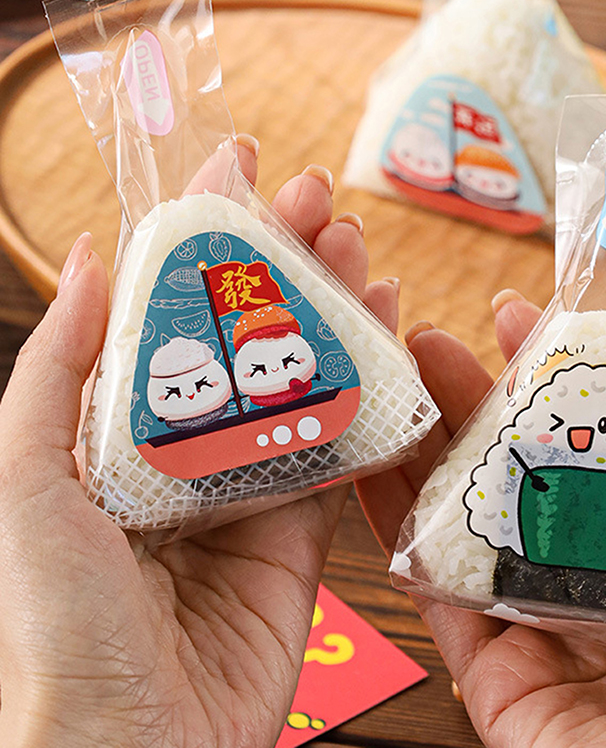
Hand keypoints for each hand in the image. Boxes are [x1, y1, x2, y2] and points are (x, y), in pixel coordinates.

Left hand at [0, 142, 397, 747]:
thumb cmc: (59, 621)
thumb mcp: (31, 478)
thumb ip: (61, 367)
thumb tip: (87, 256)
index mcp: (120, 428)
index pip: (171, 308)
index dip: (204, 234)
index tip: (235, 167)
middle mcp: (188, 448)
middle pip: (248, 333)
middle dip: (282, 257)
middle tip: (316, 198)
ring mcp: (251, 484)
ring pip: (305, 375)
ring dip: (333, 305)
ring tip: (355, 246)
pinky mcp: (303, 529)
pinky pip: (343, 444)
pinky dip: (370, 384)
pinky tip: (387, 330)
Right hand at [357, 291, 605, 746]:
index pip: (594, 449)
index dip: (555, 381)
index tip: (520, 320)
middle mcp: (599, 583)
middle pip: (521, 479)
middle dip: (473, 402)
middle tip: (432, 343)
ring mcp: (541, 628)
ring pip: (469, 527)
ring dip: (426, 452)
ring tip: (392, 386)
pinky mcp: (493, 677)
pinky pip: (437, 594)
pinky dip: (398, 533)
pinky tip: (371, 472)